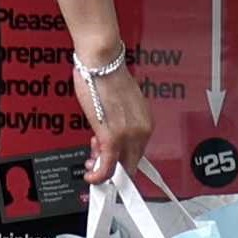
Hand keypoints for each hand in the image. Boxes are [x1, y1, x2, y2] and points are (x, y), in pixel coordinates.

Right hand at [74, 58, 156, 186]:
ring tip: (92, 158)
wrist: (101, 63)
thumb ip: (119, 123)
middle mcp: (142, 130)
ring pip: (118, 167)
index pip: (138, 152)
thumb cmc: (106, 75)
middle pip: (130, 163)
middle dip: (112, 168)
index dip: (122, 160)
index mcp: (145, 122)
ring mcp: (128, 136)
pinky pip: (107, 167)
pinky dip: (98, 175)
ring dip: (102, 168)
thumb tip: (109, 135)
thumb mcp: (119, 104)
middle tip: (97, 162)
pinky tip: (91, 174)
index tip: (112, 162)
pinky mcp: (112, 138)